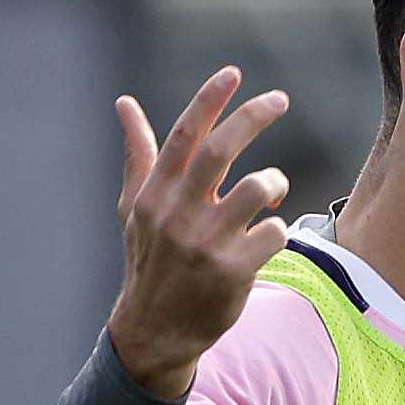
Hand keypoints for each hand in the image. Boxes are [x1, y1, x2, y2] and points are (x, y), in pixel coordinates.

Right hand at [106, 70, 293, 393]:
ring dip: (274, 181)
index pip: (184, 135)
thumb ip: (138, 155)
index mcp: (155, 194)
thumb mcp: (134, 208)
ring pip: (257, 188)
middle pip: (222, 150)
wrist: (155, 331)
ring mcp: (205, 244)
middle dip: (253, 116)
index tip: (233, 73)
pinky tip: (266, 239)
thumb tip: (124, 104)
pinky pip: (275, 232)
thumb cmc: (150, 261)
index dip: (210, 100)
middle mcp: (177, 214)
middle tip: (279, 98)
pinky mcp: (233, 272)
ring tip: (272, 190)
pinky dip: (278, 229)